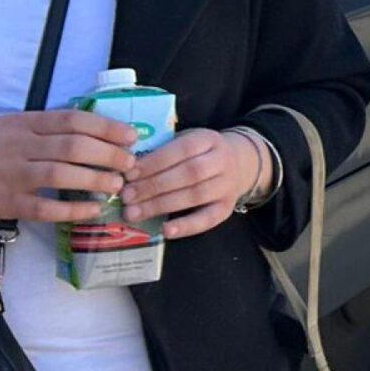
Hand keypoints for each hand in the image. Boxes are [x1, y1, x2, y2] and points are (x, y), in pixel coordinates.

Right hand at [0, 110, 138, 222]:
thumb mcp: (11, 126)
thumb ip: (46, 129)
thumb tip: (93, 134)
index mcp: (25, 123)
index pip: (74, 120)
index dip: (107, 127)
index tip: (132, 137)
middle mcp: (20, 145)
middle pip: (74, 145)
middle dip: (109, 155)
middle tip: (130, 164)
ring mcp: (11, 174)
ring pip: (61, 174)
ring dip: (95, 180)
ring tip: (116, 186)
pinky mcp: (3, 202)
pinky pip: (43, 207)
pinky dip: (72, 210)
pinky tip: (92, 211)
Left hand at [120, 128, 265, 240]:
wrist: (242, 163)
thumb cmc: (201, 152)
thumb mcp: (188, 140)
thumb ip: (164, 150)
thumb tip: (127, 167)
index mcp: (209, 139)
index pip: (182, 149)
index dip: (155, 162)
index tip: (129, 174)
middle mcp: (223, 161)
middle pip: (189, 174)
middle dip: (154, 185)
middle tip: (127, 196)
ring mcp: (228, 185)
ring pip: (195, 195)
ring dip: (161, 205)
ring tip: (134, 213)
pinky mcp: (227, 207)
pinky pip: (208, 219)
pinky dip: (187, 226)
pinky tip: (165, 230)